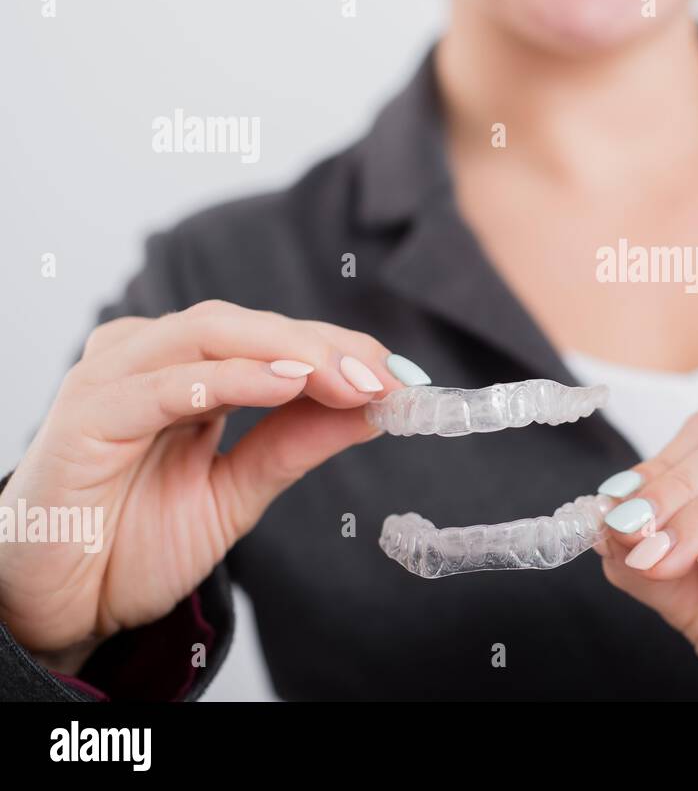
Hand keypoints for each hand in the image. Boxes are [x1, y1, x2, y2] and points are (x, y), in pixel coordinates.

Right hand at [0, 300, 402, 668]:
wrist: (60, 606)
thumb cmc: (133, 542)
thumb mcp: (239, 492)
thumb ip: (297, 443)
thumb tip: (378, 404)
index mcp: (186, 372)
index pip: (273, 339)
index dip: (341, 349)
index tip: (404, 379)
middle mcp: (148, 360)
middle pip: (246, 324)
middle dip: (326, 346)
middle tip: (386, 377)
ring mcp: (113, 379)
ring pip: (209, 333)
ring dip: (291, 351)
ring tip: (353, 378)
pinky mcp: (86, 415)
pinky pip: (165, 383)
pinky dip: (231, 378)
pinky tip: (286, 385)